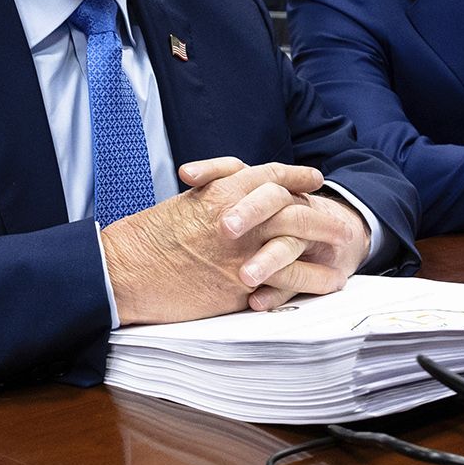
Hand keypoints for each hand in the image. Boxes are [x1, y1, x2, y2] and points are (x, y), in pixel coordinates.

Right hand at [101, 158, 365, 324]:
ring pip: (295, 243)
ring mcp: (241, 255)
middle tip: (335, 213)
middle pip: (292, 207)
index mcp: (221, 193)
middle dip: (318, 209)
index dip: (294, 176)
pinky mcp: (238, 289)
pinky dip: (309, 280)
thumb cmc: (143, 239)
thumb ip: (213, 196)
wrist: (124, 274)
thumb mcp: (182, 204)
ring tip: (340, 247)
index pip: (270, 177)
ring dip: (320, 244)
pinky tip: (323, 280)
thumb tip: (234, 196)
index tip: (312, 178)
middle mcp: (238, 221)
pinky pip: (285, 283)